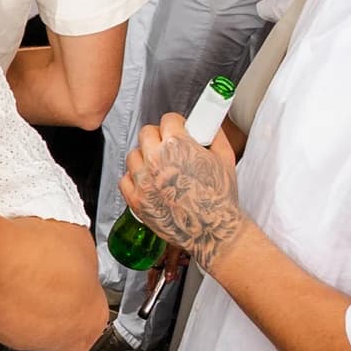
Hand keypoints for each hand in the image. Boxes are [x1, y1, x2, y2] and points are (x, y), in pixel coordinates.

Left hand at [119, 111, 246, 273]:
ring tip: (161, 167)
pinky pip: (125, 178)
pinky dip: (135, 178)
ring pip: (133, 155)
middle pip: (146, 133)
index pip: (167, 119)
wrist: (213, 230)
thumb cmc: (220, 198)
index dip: (176, 124)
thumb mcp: (225, 158)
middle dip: (159, 137)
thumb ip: (214, 136)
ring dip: (145, 157)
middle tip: (170, 147)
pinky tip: (149, 182)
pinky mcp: (135, 200)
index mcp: (178, 146)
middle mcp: (156, 160)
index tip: (179, 129)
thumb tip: (209, 125)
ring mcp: (143, 181)